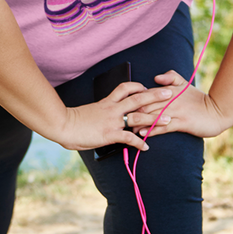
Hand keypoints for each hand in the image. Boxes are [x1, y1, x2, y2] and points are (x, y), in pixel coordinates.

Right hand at [52, 81, 177, 152]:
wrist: (62, 125)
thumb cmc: (72, 120)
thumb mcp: (88, 112)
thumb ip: (98, 113)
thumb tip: (102, 118)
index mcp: (106, 102)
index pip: (125, 88)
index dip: (138, 86)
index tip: (147, 87)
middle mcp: (112, 109)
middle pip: (138, 98)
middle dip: (155, 95)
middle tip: (169, 93)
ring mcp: (112, 121)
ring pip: (138, 116)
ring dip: (155, 119)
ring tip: (168, 120)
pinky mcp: (110, 134)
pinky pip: (129, 138)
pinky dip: (139, 143)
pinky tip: (146, 147)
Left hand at [127, 71, 232, 139]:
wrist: (217, 111)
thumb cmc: (199, 99)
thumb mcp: (186, 84)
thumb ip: (171, 77)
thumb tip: (156, 77)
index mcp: (170, 90)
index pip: (148, 93)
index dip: (135, 99)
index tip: (125, 106)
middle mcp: (171, 100)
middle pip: (147, 105)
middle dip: (133, 112)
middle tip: (122, 119)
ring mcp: (176, 112)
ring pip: (153, 116)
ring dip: (139, 122)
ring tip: (128, 128)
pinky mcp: (182, 123)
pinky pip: (163, 127)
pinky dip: (152, 130)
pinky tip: (142, 133)